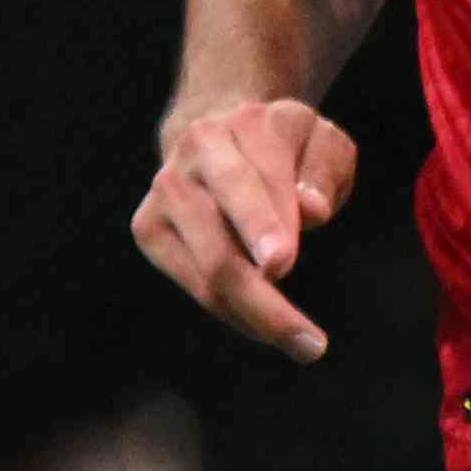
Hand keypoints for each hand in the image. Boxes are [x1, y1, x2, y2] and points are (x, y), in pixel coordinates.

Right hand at [131, 95, 363, 361]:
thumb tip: (311, 211)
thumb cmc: (285, 148)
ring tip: (303, 344)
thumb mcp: (322, 143)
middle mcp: (191, 159)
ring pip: (207, 273)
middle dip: (261, 298)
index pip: (246, 183)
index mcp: (238, 127)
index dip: (262, 224)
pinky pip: (194, 285)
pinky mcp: (147, 227)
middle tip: (309, 341)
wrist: (218, 134)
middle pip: (220, 243)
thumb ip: (323, 172)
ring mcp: (163, 194)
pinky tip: (265, 322)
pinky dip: (234, 312)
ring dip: (256, 316)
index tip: (280, 264)